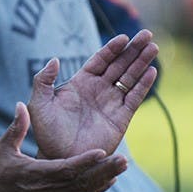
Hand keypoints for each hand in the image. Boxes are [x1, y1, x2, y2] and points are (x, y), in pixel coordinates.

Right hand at [0, 103, 126, 191]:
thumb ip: (16, 128)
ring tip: (122, 167)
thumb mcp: (1, 150)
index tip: (102, 152)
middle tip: (124, 160)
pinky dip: (95, 191)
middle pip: (82, 182)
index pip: (65, 169)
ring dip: (104, 180)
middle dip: (104, 171)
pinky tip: (108, 181)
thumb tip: (21, 104)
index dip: (85, 162)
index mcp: (35, 175)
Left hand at [29, 30, 157, 160]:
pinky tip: (151, 71)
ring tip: (153, 47)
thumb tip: (54, 59)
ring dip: (141, 62)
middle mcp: (98, 90)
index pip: (100, 60)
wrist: (60, 157)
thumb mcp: (39, 103)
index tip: (124, 37)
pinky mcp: (121, 118)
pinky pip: (134, 98)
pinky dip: (143, 85)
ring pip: (129, 78)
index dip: (112, 48)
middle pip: (119, 64)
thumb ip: (42, 80)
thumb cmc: (47, 132)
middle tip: (147, 34)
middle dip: (133, 49)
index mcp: (80, 83)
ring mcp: (111, 103)